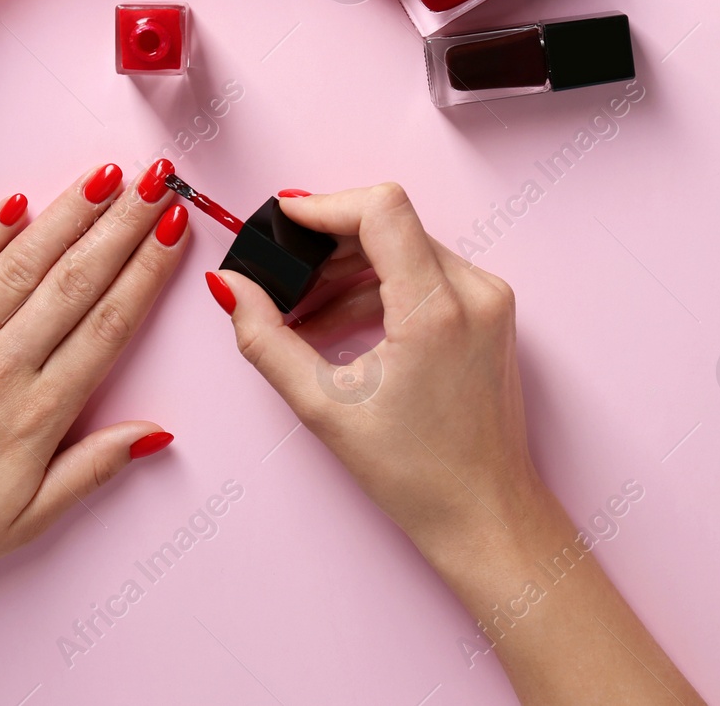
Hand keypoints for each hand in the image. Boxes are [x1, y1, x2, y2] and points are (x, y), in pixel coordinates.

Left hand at [0, 160, 187, 621]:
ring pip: (21, 264)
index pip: (108, 325)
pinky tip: (18, 201)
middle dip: (121, 224)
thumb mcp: (30, 520)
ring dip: (67, 214)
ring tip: (105, 176)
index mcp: (36, 415)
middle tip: (157, 181)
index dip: (146, 271)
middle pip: (75, 281)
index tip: (173, 230)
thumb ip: (94, 469)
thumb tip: (157, 433)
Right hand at [208, 184, 705, 705]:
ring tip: (304, 313)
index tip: (283, 218)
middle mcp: (474, 291)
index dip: (324, 205)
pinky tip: (340, 325)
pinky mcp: (489, 311)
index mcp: (436, 309)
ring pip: (406, 244)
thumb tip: (229, 287)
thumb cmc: (417, 473)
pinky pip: (426, 270)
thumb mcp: (323, 407)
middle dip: (328, 243)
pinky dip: (378, 286)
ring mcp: (488, 299)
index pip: (381, 209)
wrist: (485, 514)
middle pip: (390, 223)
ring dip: (349, 267)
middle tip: (282, 277)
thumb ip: (265, 338)